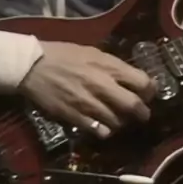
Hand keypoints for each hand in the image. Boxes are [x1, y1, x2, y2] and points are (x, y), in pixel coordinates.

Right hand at [20, 41, 155, 138]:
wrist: (32, 66)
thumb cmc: (63, 55)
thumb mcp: (93, 52)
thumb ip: (113, 66)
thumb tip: (132, 78)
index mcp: (108, 66)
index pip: (143, 82)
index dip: (150, 90)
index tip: (147, 94)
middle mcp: (102, 85)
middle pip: (134, 106)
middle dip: (142, 113)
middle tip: (141, 114)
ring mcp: (88, 103)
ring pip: (118, 122)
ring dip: (122, 122)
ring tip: (118, 118)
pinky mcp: (75, 117)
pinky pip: (100, 131)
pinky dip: (105, 130)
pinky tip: (101, 125)